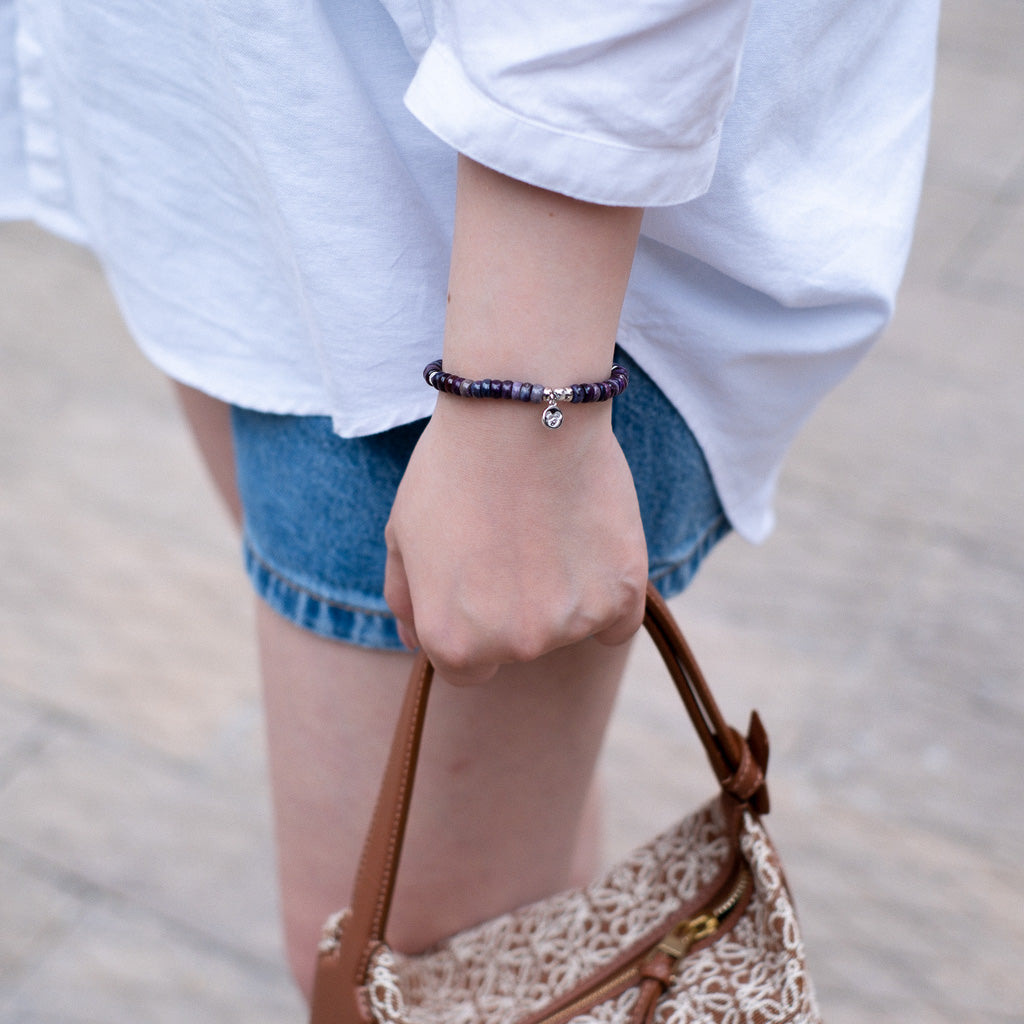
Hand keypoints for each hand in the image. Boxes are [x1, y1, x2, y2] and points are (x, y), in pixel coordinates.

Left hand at [384, 398, 647, 685]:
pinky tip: (589, 546)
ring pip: (569, 629)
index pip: (466, 668)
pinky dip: (608, 594)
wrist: (520, 409)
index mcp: (453, 641)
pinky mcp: (622, 593)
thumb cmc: (453, 467)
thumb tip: (415, 642)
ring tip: (548, 525)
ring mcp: (572, 623)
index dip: (469, 623)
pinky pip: (618, 621)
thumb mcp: (402, 534)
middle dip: (513, 606)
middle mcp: (513, 645)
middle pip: (517, 648)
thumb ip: (406, 599)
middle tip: (514, 540)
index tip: (480, 580)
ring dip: (561, 594)